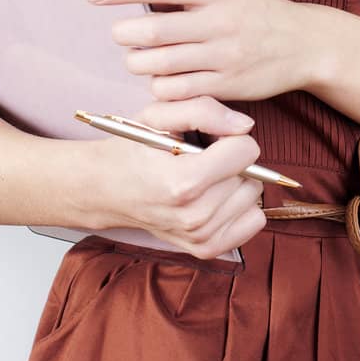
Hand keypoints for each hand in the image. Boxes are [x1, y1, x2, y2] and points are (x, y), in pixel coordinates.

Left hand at [82, 0, 320, 103]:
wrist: (304, 43)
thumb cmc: (252, 12)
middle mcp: (220, 20)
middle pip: (154, 31)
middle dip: (126, 35)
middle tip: (122, 35)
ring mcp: (225, 55)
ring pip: (160, 65)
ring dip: (139, 63)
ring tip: (140, 58)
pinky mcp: (227, 85)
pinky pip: (178, 91)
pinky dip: (159, 88)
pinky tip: (161, 80)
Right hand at [82, 96, 267, 258]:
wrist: (105, 189)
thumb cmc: (132, 149)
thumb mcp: (157, 115)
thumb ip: (204, 111)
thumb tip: (245, 126)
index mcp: (184, 182)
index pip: (246, 151)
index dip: (229, 137)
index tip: (208, 139)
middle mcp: (195, 216)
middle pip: (252, 175)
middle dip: (232, 160)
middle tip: (200, 159)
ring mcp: (201, 236)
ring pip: (253, 197)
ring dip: (235, 183)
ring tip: (203, 177)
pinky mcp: (207, 249)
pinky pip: (254, 222)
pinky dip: (240, 207)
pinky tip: (214, 197)